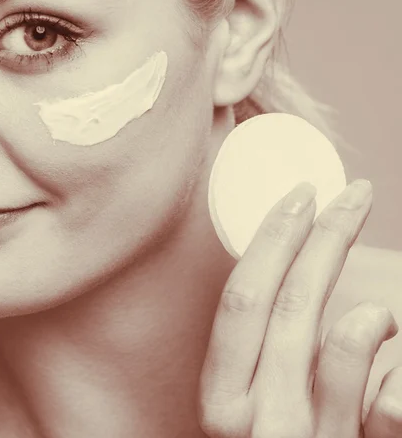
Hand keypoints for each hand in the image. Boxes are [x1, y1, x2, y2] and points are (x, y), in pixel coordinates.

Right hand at [197, 179, 400, 436]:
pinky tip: (387, 322)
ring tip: (380, 289)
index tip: (300, 196)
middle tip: (353, 193)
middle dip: (325, 237)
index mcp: (222, 397)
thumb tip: (287, 272)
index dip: (272, 239)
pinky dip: (385, 354)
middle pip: (291, 303)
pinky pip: (384, 402)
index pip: (242, 298)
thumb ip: (262, 355)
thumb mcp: (251, 407)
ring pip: (337, 342)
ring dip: (365, 296)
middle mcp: (256, 420)